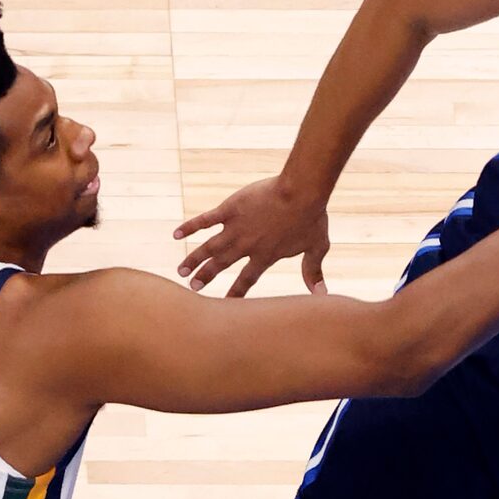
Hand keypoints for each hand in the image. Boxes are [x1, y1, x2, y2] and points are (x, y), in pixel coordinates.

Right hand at [173, 176, 331, 297]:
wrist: (301, 192)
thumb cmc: (312, 218)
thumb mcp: (317, 247)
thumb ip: (314, 271)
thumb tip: (322, 294)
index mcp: (265, 256)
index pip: (247, 280)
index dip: (235, 293)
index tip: (224, 306)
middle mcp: (247, 246)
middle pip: (222, 265)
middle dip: (206, 277)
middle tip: (192, 288)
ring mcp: (236, 228)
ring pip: (209, 247)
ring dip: (194, 259)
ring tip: (180, 271)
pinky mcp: (230, 209)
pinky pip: (206, 220)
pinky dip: (190, 226)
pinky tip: (176, 234)